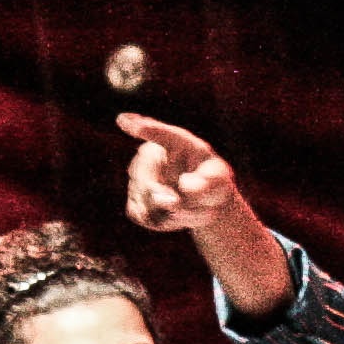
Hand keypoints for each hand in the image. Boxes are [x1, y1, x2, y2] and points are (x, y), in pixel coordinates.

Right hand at [119, 113, 271, 258]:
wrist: (203, 200)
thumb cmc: (213, 182)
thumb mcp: (220, 181)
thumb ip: (209, 183)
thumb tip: (184, 186)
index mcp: (177, 142)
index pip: (159, 133)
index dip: (143, 128)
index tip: (123, 120)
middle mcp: (151, 155)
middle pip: (146, 178)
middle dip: (164, 198)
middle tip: (179, 205)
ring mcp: (138, 177)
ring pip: (146, 201)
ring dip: (173, 214)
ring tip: (194, 211)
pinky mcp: (134, 199)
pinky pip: (142, 216)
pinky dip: (162, 223)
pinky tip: (177, 217)